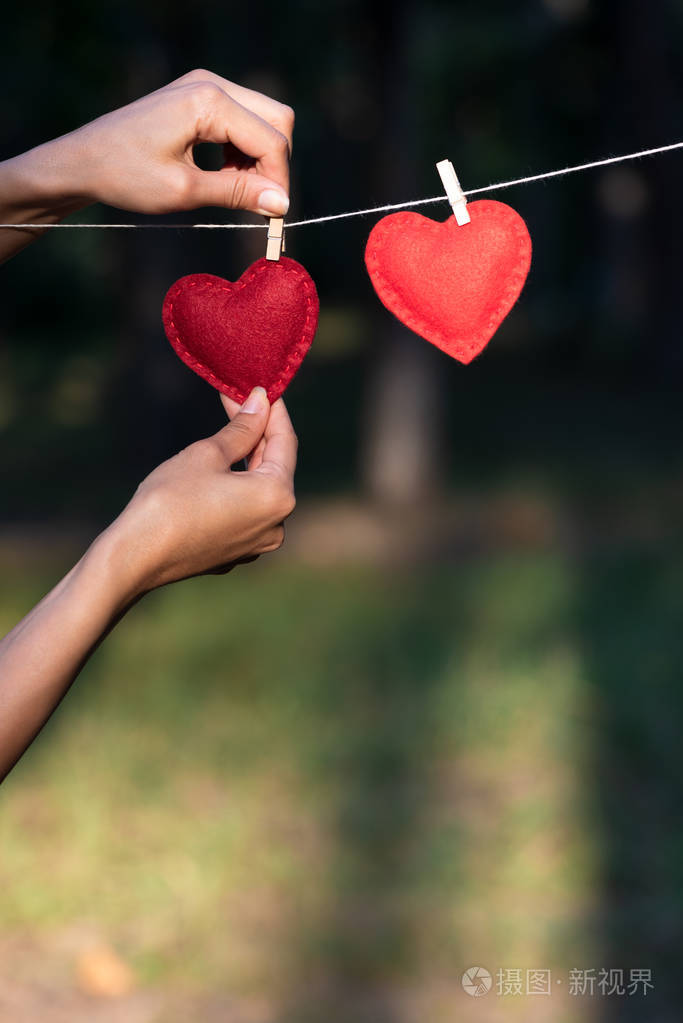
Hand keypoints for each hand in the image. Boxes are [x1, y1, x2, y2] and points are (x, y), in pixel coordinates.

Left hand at [0, 69, 293, 260]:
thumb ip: (237, 193)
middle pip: (277, 120)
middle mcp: (212, 84)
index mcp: (209, 101)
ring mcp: (206, 86)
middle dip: (275, 165)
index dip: (279, 181)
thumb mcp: (185, 191)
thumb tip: (281, 205)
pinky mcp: (199, 96)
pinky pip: (243, 120)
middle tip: (261, 203)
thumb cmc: (126, 175)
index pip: (271, 140)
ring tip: (238, 192)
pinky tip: (225, 175)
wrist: (83, 160)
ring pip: (264, 120)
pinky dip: (244, 151)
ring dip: (259, 159)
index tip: (275, 218)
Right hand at [108, 386, 296, 594]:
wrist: (136, 556)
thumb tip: (260, 403)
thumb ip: (242, 428)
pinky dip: (235, 490)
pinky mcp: (236, 553)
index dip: (272, 410)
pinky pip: (243, 512)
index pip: (285, 441)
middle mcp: (277, 525)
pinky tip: (216, 473)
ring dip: (245, 462)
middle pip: (274, 467)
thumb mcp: (208, 453)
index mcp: (278, 496)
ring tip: (227, 432)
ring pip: (258, 491)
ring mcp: (256, 544)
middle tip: (235, 402)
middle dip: (256, 434)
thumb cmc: (170, 499)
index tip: (257, 387)